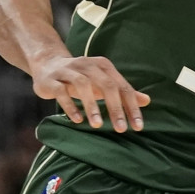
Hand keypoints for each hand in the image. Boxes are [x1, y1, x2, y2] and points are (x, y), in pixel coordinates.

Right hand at [33, 55, 148, 131]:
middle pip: (106, 85)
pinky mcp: (52, 80)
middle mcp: (88, 65)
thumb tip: (147, 100)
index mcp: (104, 66)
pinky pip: (61, 92)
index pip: (122, 87)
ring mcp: (68, 71)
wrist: (47, 64)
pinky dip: (70, 106)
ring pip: (83, 85)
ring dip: (92, 106)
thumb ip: (123, 92)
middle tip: (121, 129)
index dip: (131, 106)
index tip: (138, 126)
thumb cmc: (82, 77)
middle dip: (115, 108)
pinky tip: (78, 120)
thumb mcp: (103, 82)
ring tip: (97, 125)